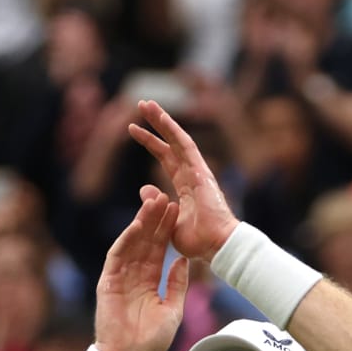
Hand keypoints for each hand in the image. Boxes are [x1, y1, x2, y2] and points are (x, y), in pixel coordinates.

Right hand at [93, 189, 189, 350]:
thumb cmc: (152, 341)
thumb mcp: (173, 309)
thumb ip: (177, 284)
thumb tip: (183, 260)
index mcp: (149, 282)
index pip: (158, 250)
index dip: (167, 231)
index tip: (177, 212)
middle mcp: (134, 276)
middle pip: (145, 242)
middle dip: (155, 220)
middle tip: (166, 197)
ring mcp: (120, 277)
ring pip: (131, 244)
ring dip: (142, 223)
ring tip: (154, 203)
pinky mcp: (108, 281)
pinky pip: (117, 256)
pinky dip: (126, 240)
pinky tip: (137, 225)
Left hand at [128, 101, 239, 261]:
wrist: (217, 246)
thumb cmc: (199, 242)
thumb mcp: (168, 223)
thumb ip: (156, 204)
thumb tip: (143, 188)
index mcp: (186, 187)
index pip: (166, 158)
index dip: (151, 143)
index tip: (134, 130)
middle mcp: (192, 174)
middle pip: (171, 143)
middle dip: (155, 124)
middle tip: (141, 105)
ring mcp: (198, 171)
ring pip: (177, 138)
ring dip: (161, 120)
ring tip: (145, 104)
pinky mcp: (200, 171)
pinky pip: (185, 145)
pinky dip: (172, 129)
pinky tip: (160, 116)